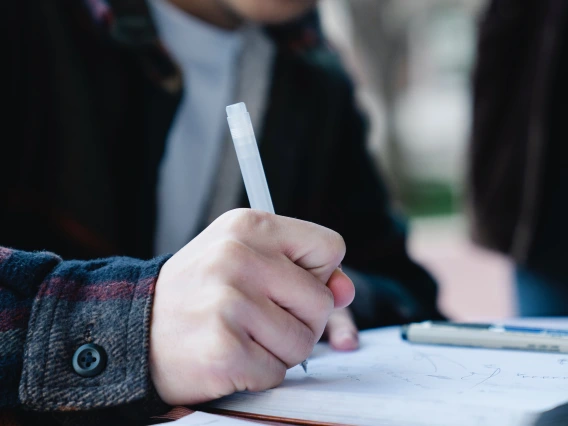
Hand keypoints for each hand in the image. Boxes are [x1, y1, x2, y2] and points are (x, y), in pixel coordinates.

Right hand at [149, 209, 354, 405]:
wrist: (134, 329)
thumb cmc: (199, 292)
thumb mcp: (245, 259)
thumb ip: (302, 268)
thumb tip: (346, 290)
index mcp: (249, 226)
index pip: (330, 246)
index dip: (316, 272)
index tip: (283, 283)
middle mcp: (239, 259)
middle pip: (322, 299)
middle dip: (301, 318)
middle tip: (258, 316)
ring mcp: (230, 304)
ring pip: (304, 340)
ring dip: (279, 349)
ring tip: (241, 335)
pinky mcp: (224, 349)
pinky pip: (277, 372)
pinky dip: (259, 373)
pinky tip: (229, 356)